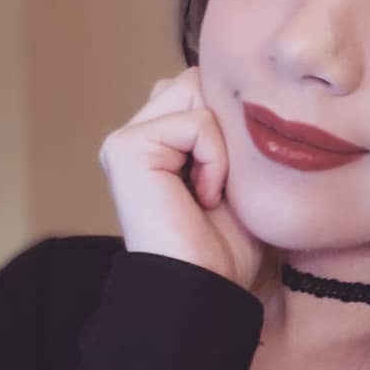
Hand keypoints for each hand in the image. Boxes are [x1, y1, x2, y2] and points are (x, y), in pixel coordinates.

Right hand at [99, 65, 266, 290]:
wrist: (210, 287)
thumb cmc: (229, 247)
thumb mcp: (240, 175)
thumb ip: (230, 129)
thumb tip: (244, 88)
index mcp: (160, 143)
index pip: (204, 89)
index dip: (232, 125)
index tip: (231, 181)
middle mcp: (138, 137)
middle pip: (199, 82)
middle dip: (227, 128)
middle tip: (224, 185)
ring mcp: (127, 141)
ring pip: (197, 91)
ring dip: (222, 145)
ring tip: (213, 190)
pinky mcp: (126, 147)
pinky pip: (196, 121)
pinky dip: (214, 159)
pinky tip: (204, 196)